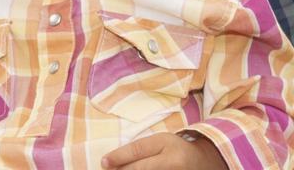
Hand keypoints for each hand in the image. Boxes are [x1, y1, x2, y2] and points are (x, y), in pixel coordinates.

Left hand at [101, 132, 226, 169]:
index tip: (103, 161)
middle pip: (141, 168)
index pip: (138, 150)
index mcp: (166, 143)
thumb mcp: (160, 142)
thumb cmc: (176, 149)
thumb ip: (141, 149)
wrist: (207, 162)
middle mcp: (173, 161)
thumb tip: (114, 161)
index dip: (118, 156)